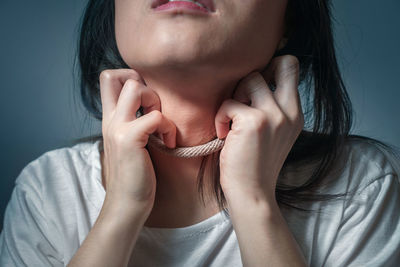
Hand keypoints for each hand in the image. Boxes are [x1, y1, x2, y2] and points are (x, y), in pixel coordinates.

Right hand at [99, 69, 175, 213]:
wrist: (127, 204)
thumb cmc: (135, 175)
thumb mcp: (129, 143)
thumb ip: (132, 123)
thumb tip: (149, 109)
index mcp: (109, 119)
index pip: (108, 78)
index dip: (129, 78)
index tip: (146, 101)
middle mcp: (110, 119)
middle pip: (115, 75)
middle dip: (142, 84)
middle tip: (153, 109)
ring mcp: (117, 127)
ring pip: (136, 87)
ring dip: (156, 102)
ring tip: (161, 126)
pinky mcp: (130, 139)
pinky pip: (155, 116)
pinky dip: (168, 127)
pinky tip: (168, 143)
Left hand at [215, 55, 303, 204]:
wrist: (252, 192)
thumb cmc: (255, 164)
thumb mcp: (274, 134)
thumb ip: (272, 108)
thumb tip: (255, 81)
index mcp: (295, 114)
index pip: (293, 67)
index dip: (273, 66)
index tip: (256, 85)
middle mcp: (289, 112)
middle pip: (281, 63)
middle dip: (258, 74)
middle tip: (244, 98)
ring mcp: (274, 116)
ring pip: (250, 79)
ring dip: (234, 97)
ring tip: (231, 120)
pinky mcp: (254, 122)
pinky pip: (229, 102)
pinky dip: (221, 116)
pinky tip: (223, 134)